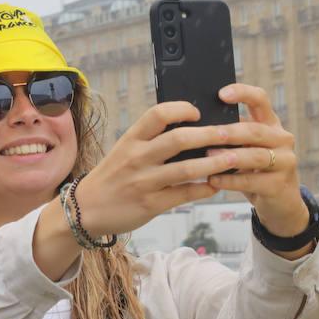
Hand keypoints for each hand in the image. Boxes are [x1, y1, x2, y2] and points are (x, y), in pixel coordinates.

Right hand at [69, 100, 230, 237]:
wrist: (85, 209)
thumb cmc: (111, 176)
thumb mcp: (123, 151)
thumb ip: (150, 140)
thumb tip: (188, 127)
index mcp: (130, 139)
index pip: (158, 114)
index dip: (181, 109)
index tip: (198, 111)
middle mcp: (137, 158)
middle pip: (179, 139)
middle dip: (210, 135)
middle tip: (230, 133)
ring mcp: (144, 182)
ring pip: (186, 169)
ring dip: (214, 163)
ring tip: (233, 159)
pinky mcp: (150, 204)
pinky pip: (184, 194)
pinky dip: (203, 189)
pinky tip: (215, 185)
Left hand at [202, 84, 308, 239]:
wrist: (280, 203)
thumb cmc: (254, 171)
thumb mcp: (245, 149)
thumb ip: (230, 136)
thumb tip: (192, 127)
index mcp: (271, 124)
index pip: (260, 100)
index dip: (242, 93)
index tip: (221, 93)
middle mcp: (282, 139)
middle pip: (255, 130)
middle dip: (230, 132)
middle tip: (208, 133)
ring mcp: (285, 162)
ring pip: (256, 156)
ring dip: (230, 156)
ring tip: (208, 156)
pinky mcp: (280, 185)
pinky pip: (252, 181)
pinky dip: (230, 180)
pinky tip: (213, 179)